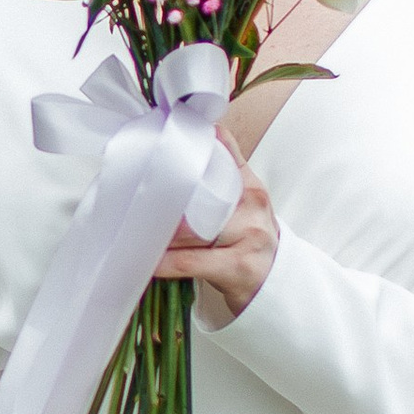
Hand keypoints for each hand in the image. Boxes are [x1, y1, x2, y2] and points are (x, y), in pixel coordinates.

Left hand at [149, 154, 277, 321]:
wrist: (278, 279)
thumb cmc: (251, 237)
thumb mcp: (247, 201)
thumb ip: (227, 169)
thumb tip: (206, 134)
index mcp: (251, 188)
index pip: (222, 158)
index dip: (190, 154)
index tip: (159, 152)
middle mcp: (252, 209)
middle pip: (200, 197)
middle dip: (165, 201)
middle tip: (135, 201)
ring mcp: (247, 238)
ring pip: (192, 230)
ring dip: (159, 233)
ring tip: (136, 231)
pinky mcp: (237, 267)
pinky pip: (191, 262)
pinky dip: (165, 262)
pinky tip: (148, 261)